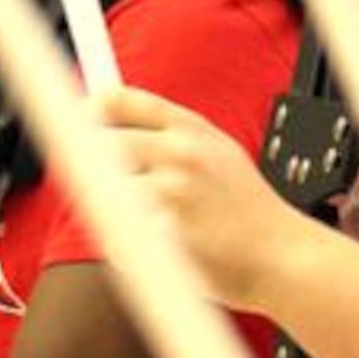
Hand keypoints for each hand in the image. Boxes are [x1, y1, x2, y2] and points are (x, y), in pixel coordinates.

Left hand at [97, 86, 300, 310]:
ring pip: (104, 200)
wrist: (285, 256)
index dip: (87, 113)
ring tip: (153, 232)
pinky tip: (167, 255)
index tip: (73, 127)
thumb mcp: (222, 155)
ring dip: (115, 220)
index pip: (118, 101)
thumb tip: (119, 129)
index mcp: (191, 129)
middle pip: (96, 147)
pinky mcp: (166, 232)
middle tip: (97, 191)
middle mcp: (179, 153)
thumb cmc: (253, 213)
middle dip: (89, 171)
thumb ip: (174, 139)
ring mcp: (172, 192)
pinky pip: (122, 244)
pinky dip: (133, 255)